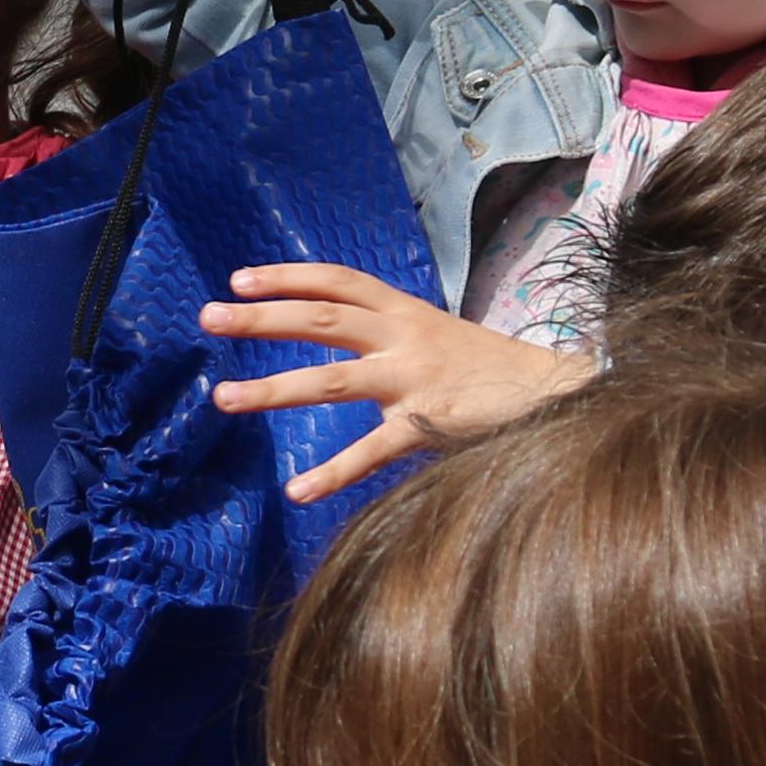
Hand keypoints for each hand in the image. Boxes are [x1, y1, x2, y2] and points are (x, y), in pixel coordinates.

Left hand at [200, 263, 593, 498]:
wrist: (556, 393)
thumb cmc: (491, 371)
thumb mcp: (437, 337)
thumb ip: (391, 338)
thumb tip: (342, 340)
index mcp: (405, 311)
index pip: (338, 282)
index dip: (288, 276)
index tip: (240, 279)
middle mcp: (404, 336)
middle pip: (320, 318)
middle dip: (261, 318)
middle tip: (209, 317)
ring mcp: (414, 378)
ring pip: (330, 378)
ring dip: (272, 388)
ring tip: (222, 398)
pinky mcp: (427, 423)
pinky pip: (372, 451)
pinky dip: (333, 472)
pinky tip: (297, 489)